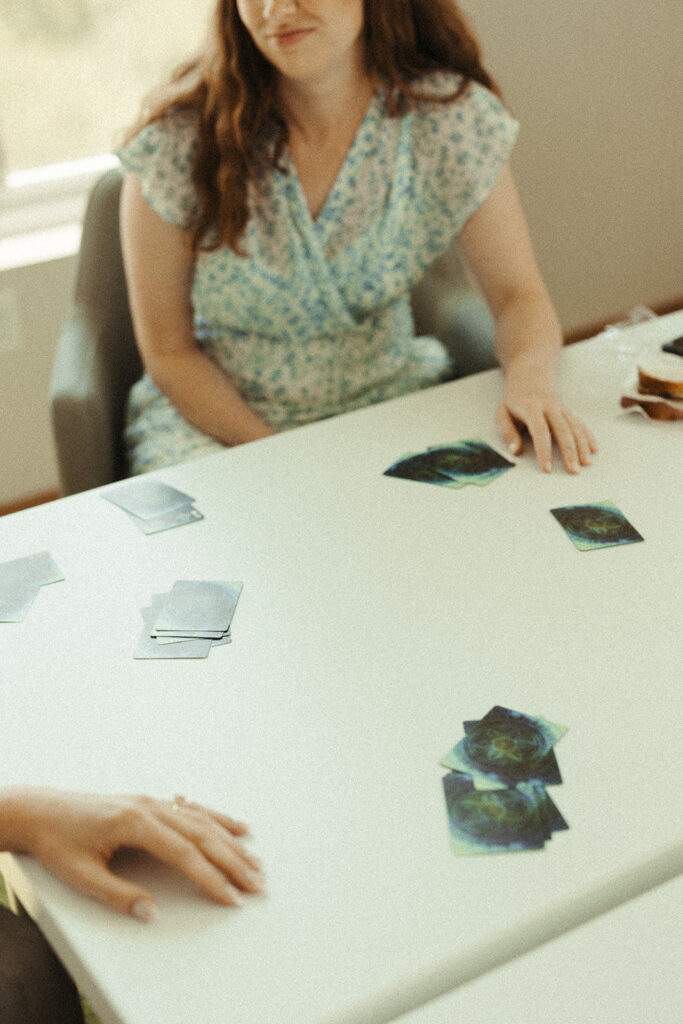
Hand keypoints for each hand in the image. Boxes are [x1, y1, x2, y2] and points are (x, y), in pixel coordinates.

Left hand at [4, 788, 263, 920]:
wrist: (42, 811)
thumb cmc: (58, 842)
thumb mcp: (81, 876)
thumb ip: (119, 895)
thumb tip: (153, 912)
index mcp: (135, 822)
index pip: (184, 853)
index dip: (211, 877)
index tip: (232, 896)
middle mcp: (149, 806)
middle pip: (202, 835)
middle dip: (233, 861)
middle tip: (258, 883)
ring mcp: (152, 801)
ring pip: (202, 820)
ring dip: (231, 841)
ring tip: (255, 861)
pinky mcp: (150, 802)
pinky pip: (192, 809)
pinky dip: (217, 818)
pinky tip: (235, 826)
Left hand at [496, 379, 597, 473]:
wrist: (530, 375)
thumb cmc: (514, 399)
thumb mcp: (502, 413)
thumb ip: (507, 432)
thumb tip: (515, 451)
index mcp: (531, 408)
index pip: (540, 431)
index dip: (544, 450)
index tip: (547, 468)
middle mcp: (550, 407)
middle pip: (563, 430)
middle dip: (569, 452)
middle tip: (573, 471)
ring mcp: (561, 409)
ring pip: (575, 427)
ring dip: (582, 446)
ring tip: (586, 464)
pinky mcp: (567, 412)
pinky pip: (580, 424)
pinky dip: (588, 437)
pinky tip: (594, 449)